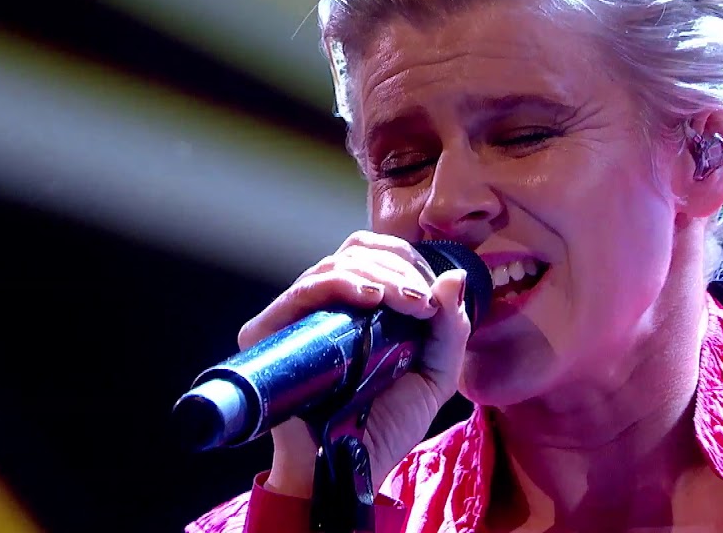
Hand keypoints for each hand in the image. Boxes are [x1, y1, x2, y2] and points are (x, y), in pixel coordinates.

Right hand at [236, 231, 471, 497]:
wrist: (350, 470)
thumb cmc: (387, 427)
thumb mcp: (434, 376)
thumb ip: (451, 329)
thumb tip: (453, 275)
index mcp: (357, 309)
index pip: (374, 257)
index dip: (405, 261)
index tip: (433, 296)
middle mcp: (322, 307)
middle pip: (354, 253)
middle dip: (398, 269)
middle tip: (423, 302)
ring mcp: (293, 317)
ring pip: (334, 266)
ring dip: (380, 276)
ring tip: (409, 302)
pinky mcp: (268, 332)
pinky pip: (305, 290)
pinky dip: (342, 284)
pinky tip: (372, 299)